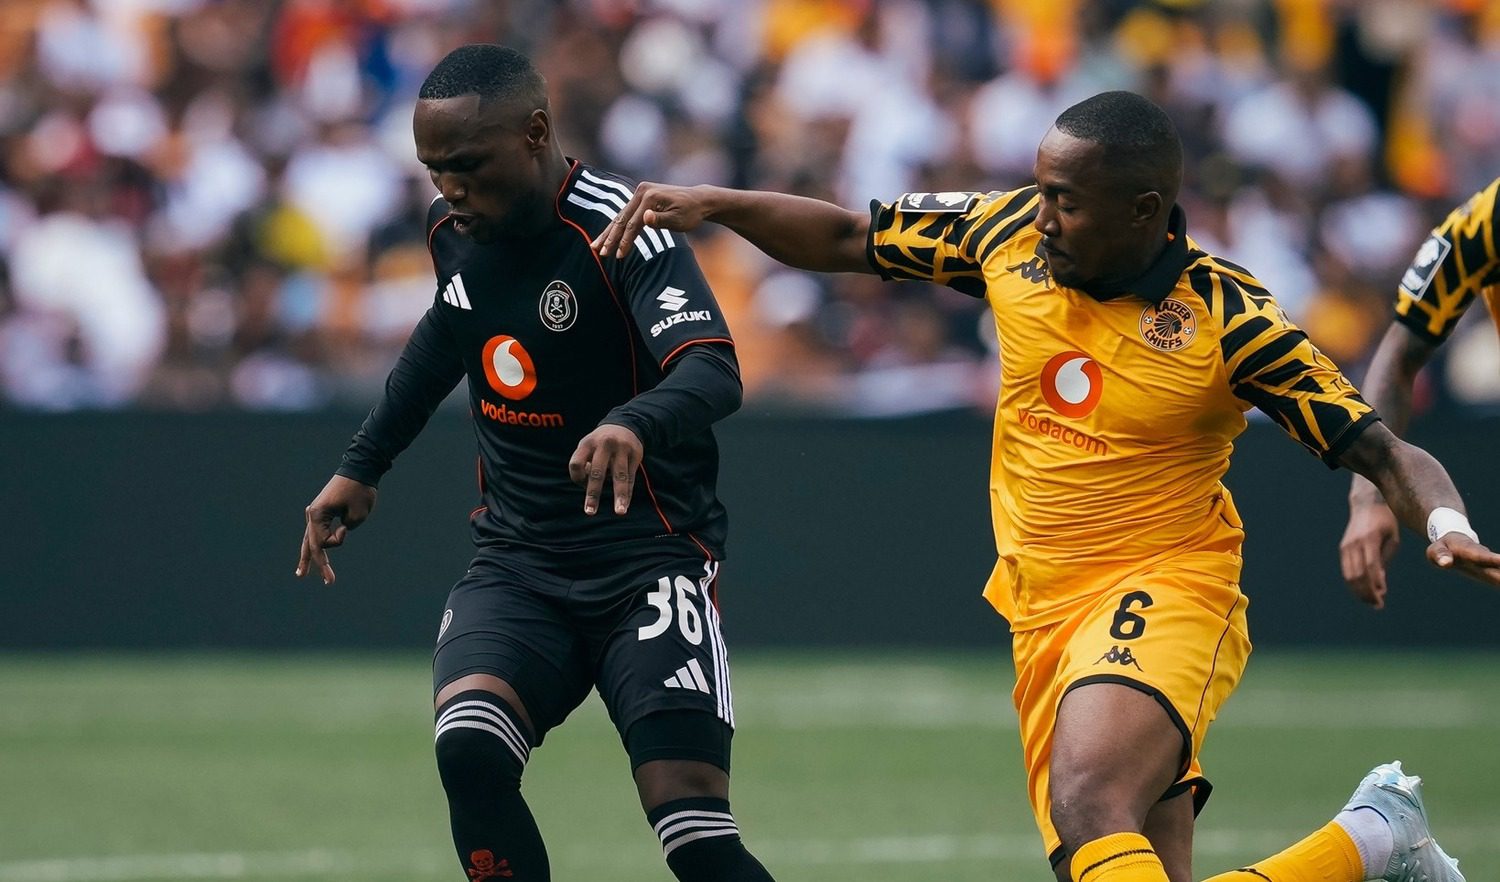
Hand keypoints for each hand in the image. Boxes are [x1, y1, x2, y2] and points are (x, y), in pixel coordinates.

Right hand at [296, 475, 376, 584]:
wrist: (360, 468)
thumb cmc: (360, 491)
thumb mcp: (357, 516)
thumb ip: (345, 532)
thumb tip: (337, 532)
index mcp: (317, 514)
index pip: (320, 544)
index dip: (331, 550)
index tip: (343, 539)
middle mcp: (312, 514)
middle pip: (310, 545)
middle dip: (315, 564)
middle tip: (326, 582)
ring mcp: (316, 512)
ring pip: (309, 539)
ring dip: (308, 556)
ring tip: (301, 574)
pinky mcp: (322, 511)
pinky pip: (317, 531)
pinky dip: (316, 543)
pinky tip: (309, 555)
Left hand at [568, 424, 642, 515]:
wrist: (625, 425)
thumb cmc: (600, 443)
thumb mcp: (588, 446)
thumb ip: (585, 464)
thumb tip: (588, 485)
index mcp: (587, 443)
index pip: (576, 464)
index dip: (577, 477)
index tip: (582, 484)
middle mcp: (604, 445)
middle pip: (596, 472)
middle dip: (593, 494)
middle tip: (589, 512)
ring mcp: (621, 449)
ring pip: (619, 476)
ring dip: (620, 496)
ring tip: (619, 512)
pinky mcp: (635, 454)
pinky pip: (631, 477)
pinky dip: (628, 492)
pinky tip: (625, 504)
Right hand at [592, 182, 709, 259]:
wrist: (698, 200)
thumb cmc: (691, 212)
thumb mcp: (679, 220)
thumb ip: (661, 220)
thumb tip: (645, 218)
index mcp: (650, 196)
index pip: (633, 223)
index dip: (625, 241)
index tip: (619, 256)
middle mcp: (642, 191)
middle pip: (622, 218)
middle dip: (610, 237)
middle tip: (599, 253)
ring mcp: (640, 192)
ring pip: (620, 216)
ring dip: (608, 232)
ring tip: (595, 247)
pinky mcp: (640, 197)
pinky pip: (626, 214)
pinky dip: (616, 226)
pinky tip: (607, 236)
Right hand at [1339, 500, 1398, 607]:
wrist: (1367, 504)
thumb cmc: (1386, 522)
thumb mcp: (1392, 539)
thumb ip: (1384, 560)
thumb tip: (1378, 585)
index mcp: (1369, 539)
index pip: (1371, 567)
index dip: (1375, 584)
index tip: (1382, 598)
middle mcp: (1355, 543)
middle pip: (1357, 574)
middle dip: (1366, 592)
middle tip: (1377, 605)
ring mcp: (1347, 546)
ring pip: (1349, 575)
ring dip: (1359, 591)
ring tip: (1371, 601)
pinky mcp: (1344, 549)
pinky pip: (1347, 570)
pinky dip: (1354, 583)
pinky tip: (1364, 590)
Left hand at [1426, 532, 1499, 586]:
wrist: (1456, 541)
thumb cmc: (1444, 546)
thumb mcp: (1436, 550)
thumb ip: (1440, 556)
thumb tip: (1445, 563)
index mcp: (1471, 552)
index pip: (1483, 557)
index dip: (1493, 559)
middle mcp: (1485, 559)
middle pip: (1499, 569)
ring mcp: (1491, 567)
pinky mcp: (1493, 574)